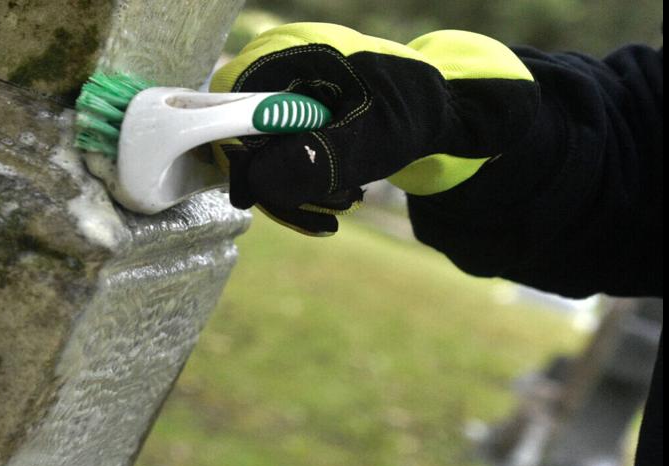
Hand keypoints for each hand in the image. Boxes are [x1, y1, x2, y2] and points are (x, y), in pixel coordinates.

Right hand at [211, 23, 539, 234]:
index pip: (224, 102)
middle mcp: (273, 66)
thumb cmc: (414, 108)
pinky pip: (278, 159)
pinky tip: (336, 203)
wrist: (444, 108)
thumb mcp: (375, 136)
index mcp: (287, 52)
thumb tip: (261, 184)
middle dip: (278, 182)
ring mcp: (280, 92)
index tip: (271, 192)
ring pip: (259, 154)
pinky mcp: (290, 117)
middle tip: (328, 210)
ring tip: (345, 203)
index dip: (239, 152)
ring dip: (296, 191)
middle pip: (238, 134)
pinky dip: (303, 186)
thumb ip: (320, 158)